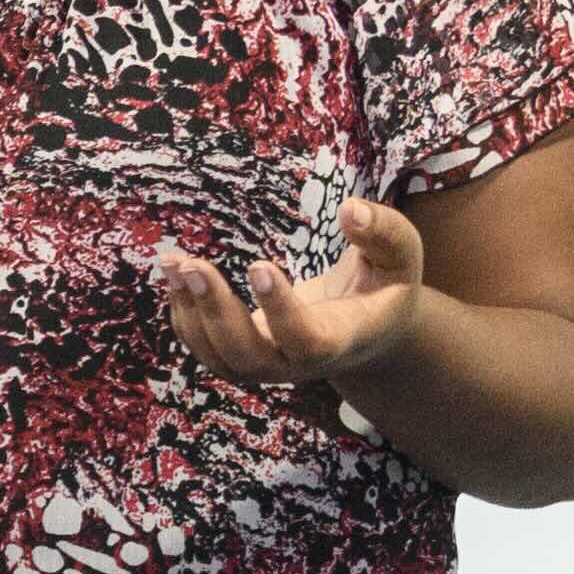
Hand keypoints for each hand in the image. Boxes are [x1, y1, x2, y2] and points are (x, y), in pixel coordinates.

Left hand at [153, 196, 426, 387]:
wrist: (368, 330)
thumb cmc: (386, 284)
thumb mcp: (402, 255)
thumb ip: (385, 231)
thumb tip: (352, 209)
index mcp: (341, 339)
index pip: (307, 340)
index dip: (280, 310)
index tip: (259, 265)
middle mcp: (298, 363)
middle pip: (248, 357)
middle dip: (216, 313)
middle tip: (192, 266)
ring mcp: (266, 365)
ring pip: (218, 356)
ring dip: (189, 311)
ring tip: (172, 262)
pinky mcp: (241, 356)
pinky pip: (203, 347)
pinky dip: (182, 313)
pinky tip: (172, 273)